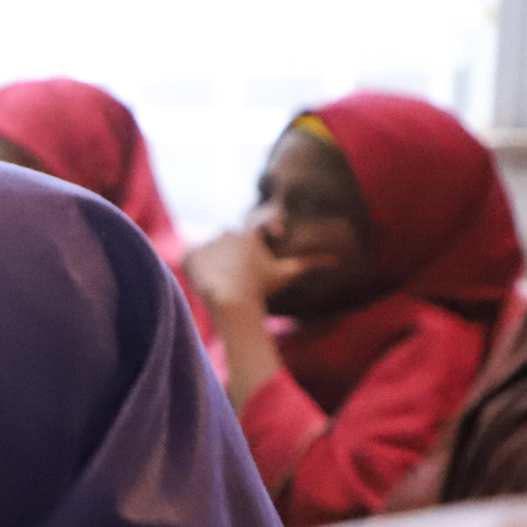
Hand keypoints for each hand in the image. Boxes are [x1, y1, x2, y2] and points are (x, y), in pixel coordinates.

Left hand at [184, 228, 322, 321]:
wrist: (232, 303)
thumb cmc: (262, 290)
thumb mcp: (287, 275)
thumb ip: (310, 264)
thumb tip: (337, 261)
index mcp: (249, 234)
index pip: (258, 223)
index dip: (265, 230)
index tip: (269, 241)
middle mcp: (227, 232)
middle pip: (230, 239)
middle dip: (233, 253)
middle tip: (237, 273)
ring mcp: (207, 243)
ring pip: (210, 249)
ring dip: (214, 259)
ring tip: (219, 278)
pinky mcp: (190, 255)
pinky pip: (191, 257)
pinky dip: (195, 267)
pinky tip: (202, 278)